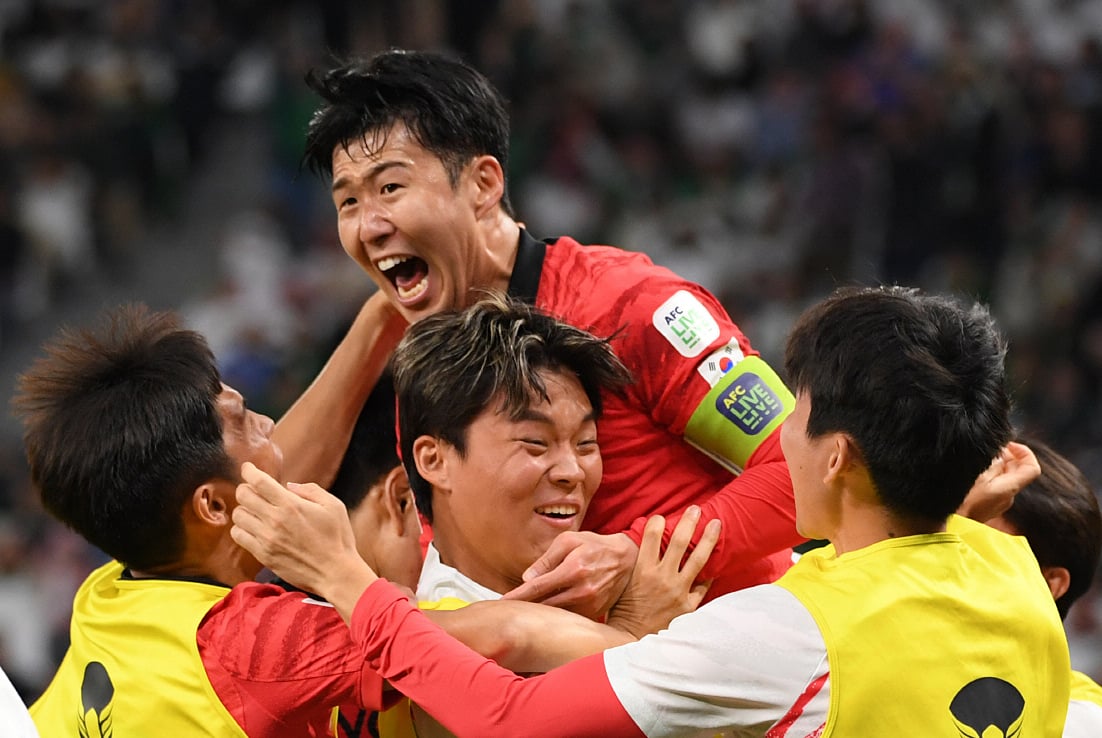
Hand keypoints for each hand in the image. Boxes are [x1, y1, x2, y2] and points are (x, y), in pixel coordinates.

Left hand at [231, 462, 376, 617]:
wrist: (335, 572)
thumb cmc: (338, 538)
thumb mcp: (333, 506)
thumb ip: (310, 490)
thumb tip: (289, 486)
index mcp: (291, 505)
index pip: (259, 482)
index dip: (249, 471)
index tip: (248, 468)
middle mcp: (275, 520)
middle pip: (243, 496)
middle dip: (246, 488)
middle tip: (254, 490)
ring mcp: (266, 539)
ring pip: (238, 515)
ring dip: (244, 509)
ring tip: (255, 511)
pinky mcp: (263, 555)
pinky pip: (239, 536)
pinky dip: (241, 528)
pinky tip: (253, 528)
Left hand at [501, 531, 638, 619]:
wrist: (627, 559)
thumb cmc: (594, 545)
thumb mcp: (570, 541)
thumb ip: (547, 559)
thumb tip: (528, 578)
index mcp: (573, 569)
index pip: (537, 587)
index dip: (517, 596)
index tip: (501, 603)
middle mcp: (582, 590)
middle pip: (544, 605)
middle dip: (525, 607)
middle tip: (508, 609)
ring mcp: (590, 604)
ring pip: (556, 614)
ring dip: (540, 613)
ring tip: (524, 611)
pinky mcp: (596, 613)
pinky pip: (570, 617)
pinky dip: (557, 615)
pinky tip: (547, 612)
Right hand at [607, 506, 719, 638]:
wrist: (631, 638)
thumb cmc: (623, 609)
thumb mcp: (624, 582)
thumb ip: (636, 564)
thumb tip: (642, 545)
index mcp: (642, 569)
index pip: (651, 535)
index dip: (657, 522)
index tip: (661, 517)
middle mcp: (662, 577)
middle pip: (679, 541)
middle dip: (689, 521)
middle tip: (696, 509)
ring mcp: (677, 590)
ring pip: (698, 559)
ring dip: (708, 539)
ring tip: (716, 524)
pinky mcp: (688, 606)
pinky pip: (703, 586)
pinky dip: (709, 575)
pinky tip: (715, 567)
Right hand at [958, 442, 1039, 521]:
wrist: (951, 525)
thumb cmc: (961, 502)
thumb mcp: (976, 475)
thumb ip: (993, 463)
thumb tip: (1000, 455)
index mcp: (1009, 488)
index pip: (1032, 468)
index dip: (1025, 452)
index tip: (1009, 445)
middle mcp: (1009, 496)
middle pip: (1018, 471)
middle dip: (1007, 456)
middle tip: (990, 449)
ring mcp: (1000, 503)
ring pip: (1005, 478)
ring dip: (996, 466)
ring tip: (979, 460)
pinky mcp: (990, 506)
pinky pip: (996, 487)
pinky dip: (990, 476)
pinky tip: (974, 474)